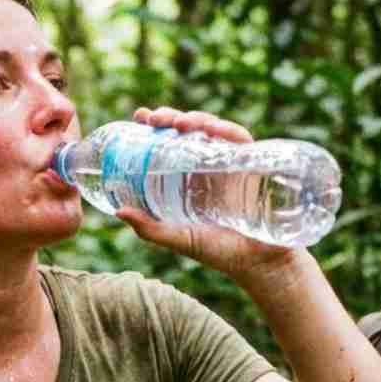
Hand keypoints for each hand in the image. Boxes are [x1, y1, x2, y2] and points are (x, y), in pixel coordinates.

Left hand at [115, 107, 302, 286]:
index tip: (140, 116)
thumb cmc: (222, 253)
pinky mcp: (256, 166)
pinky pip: (242, 141)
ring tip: (178, 123)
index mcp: (191, 178)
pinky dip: (227, 131)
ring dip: (196, 120)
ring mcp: (233, 164)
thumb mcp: (180, 239)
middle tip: (154, 118)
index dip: (157, 127)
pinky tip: (212, 129)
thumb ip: (151, 229)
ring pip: (214, 130)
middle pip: (191, 132)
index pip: (172, 144)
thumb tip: (119, 212)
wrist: (261, 265)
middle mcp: (211, 166)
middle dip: (172, 118)